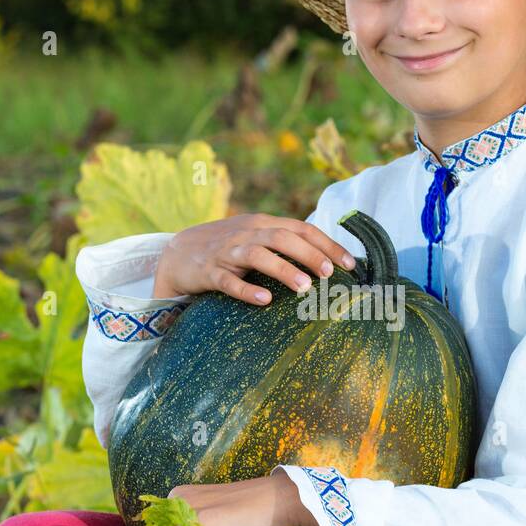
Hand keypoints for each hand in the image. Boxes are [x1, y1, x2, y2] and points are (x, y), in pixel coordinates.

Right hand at [152, 213, 357, 305]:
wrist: (176, 254)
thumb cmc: (227, 250)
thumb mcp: (256, 239)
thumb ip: (284, 244)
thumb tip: (326, 261)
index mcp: (262, 224)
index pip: (301, 228)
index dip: (327, 244)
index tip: (350, 264)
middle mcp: (246, 234)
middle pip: (282, 237)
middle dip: (309, 254)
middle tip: (329, 274)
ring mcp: (226, 252)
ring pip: (258, 255)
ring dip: (283, 269)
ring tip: (304, 287)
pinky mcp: (208, 272)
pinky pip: (228, 281)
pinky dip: (247, 290)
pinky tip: (265, 301)